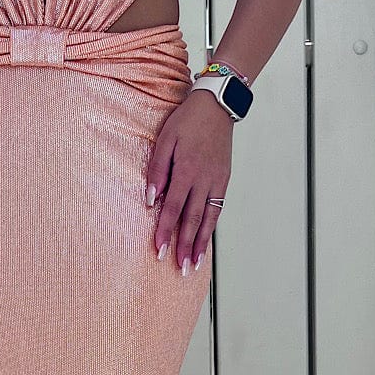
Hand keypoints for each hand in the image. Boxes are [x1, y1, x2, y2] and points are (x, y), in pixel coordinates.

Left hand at [145, 87, 233, 272]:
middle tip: (179, 268)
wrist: (217, 106)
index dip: (166, 230)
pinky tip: (205, 240)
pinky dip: (211, 227)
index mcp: (187, 170)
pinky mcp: (224, 179)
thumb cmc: (186, 121)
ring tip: (194, 264)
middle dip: (184, 246)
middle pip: (193, 219)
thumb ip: (157, 170)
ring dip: (200, 243)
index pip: (173, 208)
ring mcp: (217, 181)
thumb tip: (151, 199)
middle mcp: (204, 180)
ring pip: (208, 218)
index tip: (158, 250)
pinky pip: (217, 209)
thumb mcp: (165, 140)